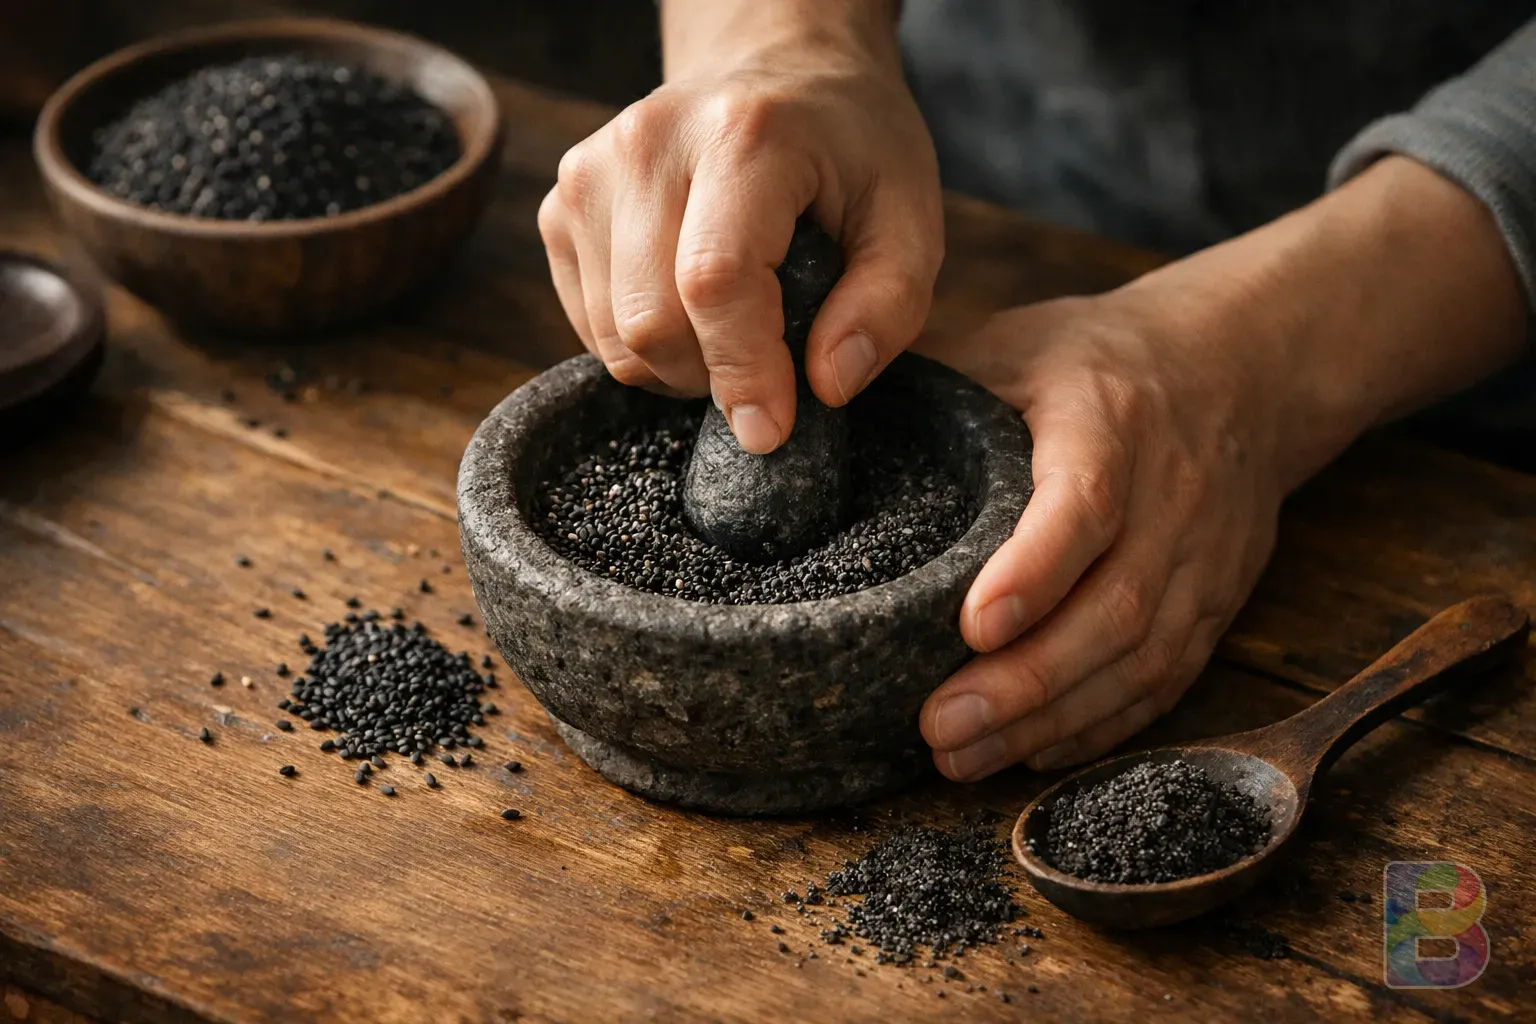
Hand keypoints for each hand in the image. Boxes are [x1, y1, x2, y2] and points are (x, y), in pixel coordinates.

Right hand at [537, 0, 940, 452]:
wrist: (773, 66)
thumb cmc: (848, 146)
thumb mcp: (909, 215)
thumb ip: (886, 305)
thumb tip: (826, 387)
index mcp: (743, 135)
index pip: (715, 280)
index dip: (742, 372)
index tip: (770, 430)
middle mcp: (648, 143)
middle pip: (651, 322)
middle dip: (713, 377)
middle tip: (770, 363)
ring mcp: (591, 173)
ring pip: (614, 339)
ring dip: (679, 369)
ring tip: (734, 328)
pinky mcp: (563, 205)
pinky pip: (589, 327)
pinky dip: (643, 348)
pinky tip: (689, 309)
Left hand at [916, 156, 1525, 777]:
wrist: (1240, 370)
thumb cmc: (1097, 361)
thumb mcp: (1017, 340)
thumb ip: (935, 374)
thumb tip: (817, 398)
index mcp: (1111, 420)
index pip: (1083, 506)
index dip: (1034, 572)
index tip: (970, 626)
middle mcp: (1171, 497)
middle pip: (1113, 609)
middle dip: (1025, 682)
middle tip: (937, 726)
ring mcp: (1205, 559)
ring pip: (1142, 662)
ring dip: (1052, 721)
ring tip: (961, 758)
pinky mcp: (1217, 603)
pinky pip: (1166, 682)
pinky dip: (1100, 728)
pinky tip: (1032, 754)